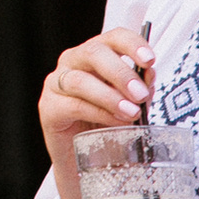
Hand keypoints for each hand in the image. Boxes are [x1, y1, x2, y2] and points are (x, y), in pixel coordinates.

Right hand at [40, 28, 151, 153]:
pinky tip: (116, 122)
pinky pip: (74, 105)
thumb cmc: (107, 126)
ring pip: (81, 79)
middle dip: (121, 73)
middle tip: (140, 94)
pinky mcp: (49, 107)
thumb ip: (139, 89)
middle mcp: (74, 61)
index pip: (114, 37)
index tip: (150, 60)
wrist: (85, 161)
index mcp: (97, 54)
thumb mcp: (130, 104)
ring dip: (110, 96)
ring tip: (131, 113)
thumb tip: (149, 76)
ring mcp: (58, 82)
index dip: (132, 44)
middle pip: (94, 52)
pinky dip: (99, 113)